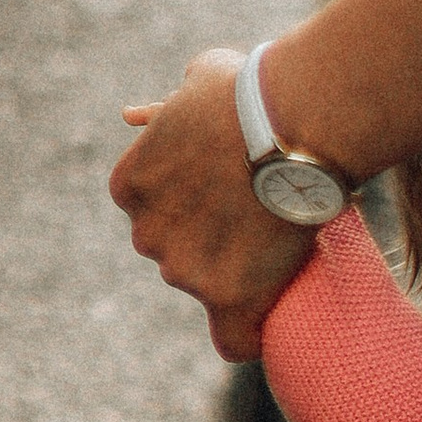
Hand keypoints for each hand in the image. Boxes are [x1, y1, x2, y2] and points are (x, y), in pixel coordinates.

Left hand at [110, 48, 319, 362]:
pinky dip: (248, 335)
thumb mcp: (196, 82)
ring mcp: (183, 270)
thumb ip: (168, 110)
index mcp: (129, 186)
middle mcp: (145, 235)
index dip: (193, 205)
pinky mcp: (228, 296)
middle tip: (264, 215)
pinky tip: (267, 326)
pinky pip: (234, 339)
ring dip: (239, 275)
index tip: (229, 194)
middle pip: (177, 255)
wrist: (292, 120)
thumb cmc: (251, 92)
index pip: (153, 214)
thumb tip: (135, 115)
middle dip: (212, 241)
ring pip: (209, 288)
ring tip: (286, 240)